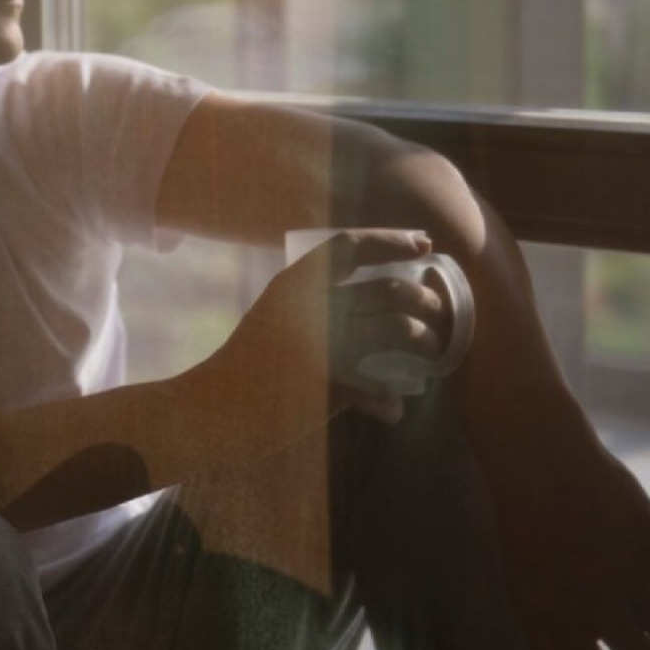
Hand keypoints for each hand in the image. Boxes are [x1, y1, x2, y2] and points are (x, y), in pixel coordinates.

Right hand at [208, 228, 447, 437]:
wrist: (211, 404)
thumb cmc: (247, 359)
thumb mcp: (274, 312)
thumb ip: (311, 301)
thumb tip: (369, 296)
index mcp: (296, 283)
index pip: (351, 245)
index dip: (391, 240)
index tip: (423, 243)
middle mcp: (313, 306)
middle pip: (391, 288)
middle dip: (427, 299)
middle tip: (438, 311)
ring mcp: (324, 346)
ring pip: (400, 330)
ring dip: (424, 342)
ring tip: (427, 352)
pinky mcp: (330, 387)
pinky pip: (381, 390)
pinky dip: (391, 401)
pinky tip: (392, 409)